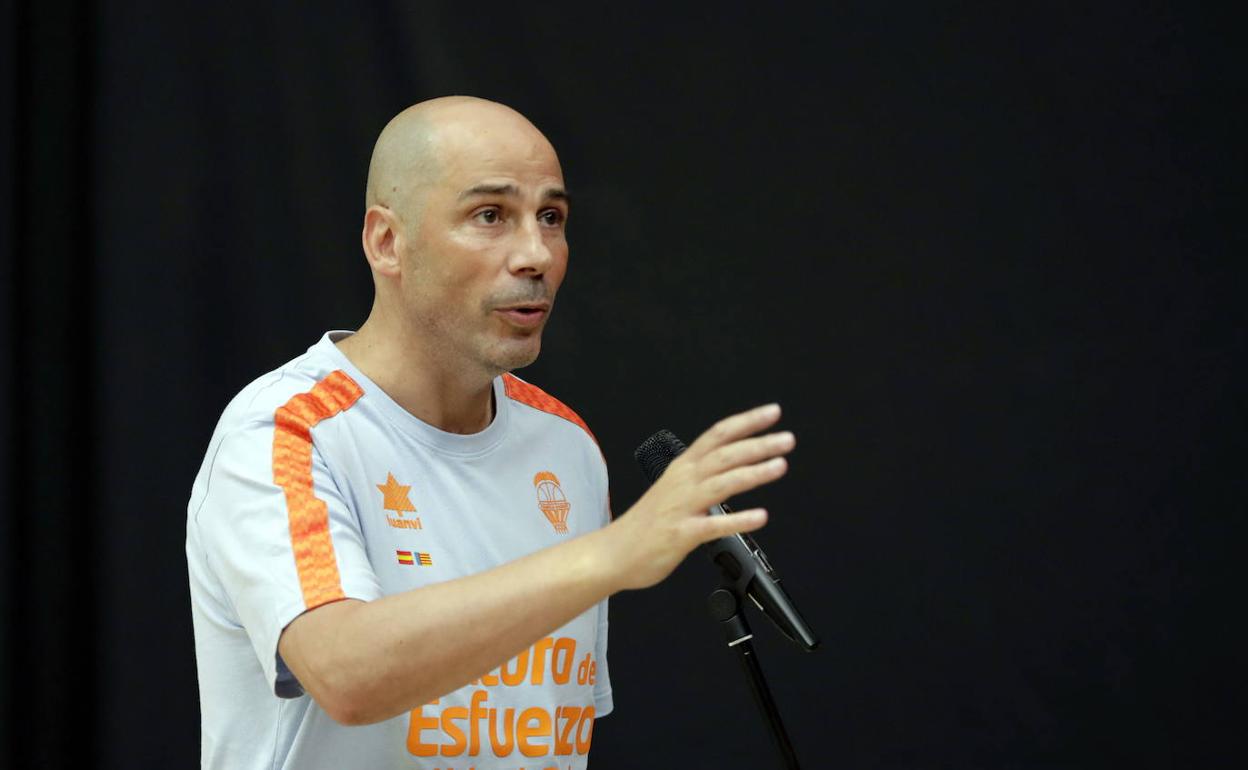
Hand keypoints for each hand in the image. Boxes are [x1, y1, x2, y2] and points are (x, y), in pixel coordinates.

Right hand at [606, 403, 794, 590]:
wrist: (614, 552)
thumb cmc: (647, 523)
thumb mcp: (673, 486)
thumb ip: (701, 474)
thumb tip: (732, 464)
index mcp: (682, 467)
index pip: (717, 434)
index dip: (746, 422)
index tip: (772, 413)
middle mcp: (683, 482)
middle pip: (725, 455)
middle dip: (758, 444)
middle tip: (787, 439)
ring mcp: (682, 507)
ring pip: (722, 483)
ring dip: (753, 473)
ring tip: (780, 466)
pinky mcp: (681, 534)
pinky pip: (714, 525)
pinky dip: (739, 520)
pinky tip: (760, 517)